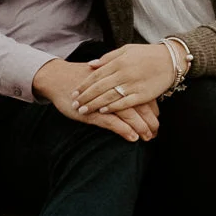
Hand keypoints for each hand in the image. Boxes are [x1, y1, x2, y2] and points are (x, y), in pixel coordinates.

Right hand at [33, 58, 158, 142]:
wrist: (58, 77)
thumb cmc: (82, 79)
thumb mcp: (103, 77)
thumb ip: (118, 84)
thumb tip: (134, 95)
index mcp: (120, 80)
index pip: (143, 96)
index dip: (153, 110)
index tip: (157, 120)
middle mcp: (115, 90)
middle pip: (140, 106)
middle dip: (151, 121)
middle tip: (156, 133)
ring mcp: (104, 101)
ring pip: (129, 114)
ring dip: (141, 127)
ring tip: (148, 137)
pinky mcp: (92, 112)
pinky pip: (112, 121)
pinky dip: (124, 129)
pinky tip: (132, 137)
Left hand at [72, 42, 177, 120]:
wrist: (170, 60)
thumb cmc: (147, 54)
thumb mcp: (127, 50)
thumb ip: (108, 58)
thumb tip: (90, 65)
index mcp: (119, 61)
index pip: (96, 75)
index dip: (84, 85)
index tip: (73, 93)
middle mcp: (124, 72)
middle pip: (99, 87)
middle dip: (85, 97)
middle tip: (74, 104)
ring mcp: (133, 84)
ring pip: (109, 96)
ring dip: (94, 104)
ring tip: (83, 110)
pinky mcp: (143, 94)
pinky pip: (125, 102)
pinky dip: (113, 107)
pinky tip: (103, 111)